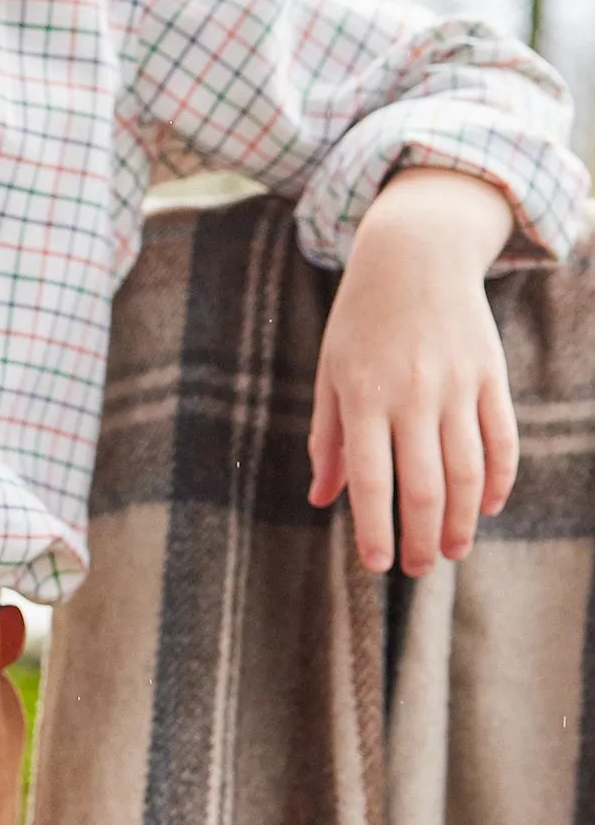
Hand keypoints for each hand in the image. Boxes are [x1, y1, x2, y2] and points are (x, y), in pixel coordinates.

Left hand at [309, 167, 518, 576]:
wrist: (415, 255)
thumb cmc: (361, 320)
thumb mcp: (331, 372)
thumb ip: (326, 439)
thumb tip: (321, 500)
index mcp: (364, 396)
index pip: (370, 479)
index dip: (375, 528)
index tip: (378, 564)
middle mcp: (412, 394)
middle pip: (424, 486)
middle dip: (422, 538)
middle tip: (418, 569)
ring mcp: (457, 385)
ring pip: (467, 472)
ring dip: (461, 521)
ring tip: (452, 552)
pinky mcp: (491, 375)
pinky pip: (502, 439)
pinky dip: (499, 480)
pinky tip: (486, 508)